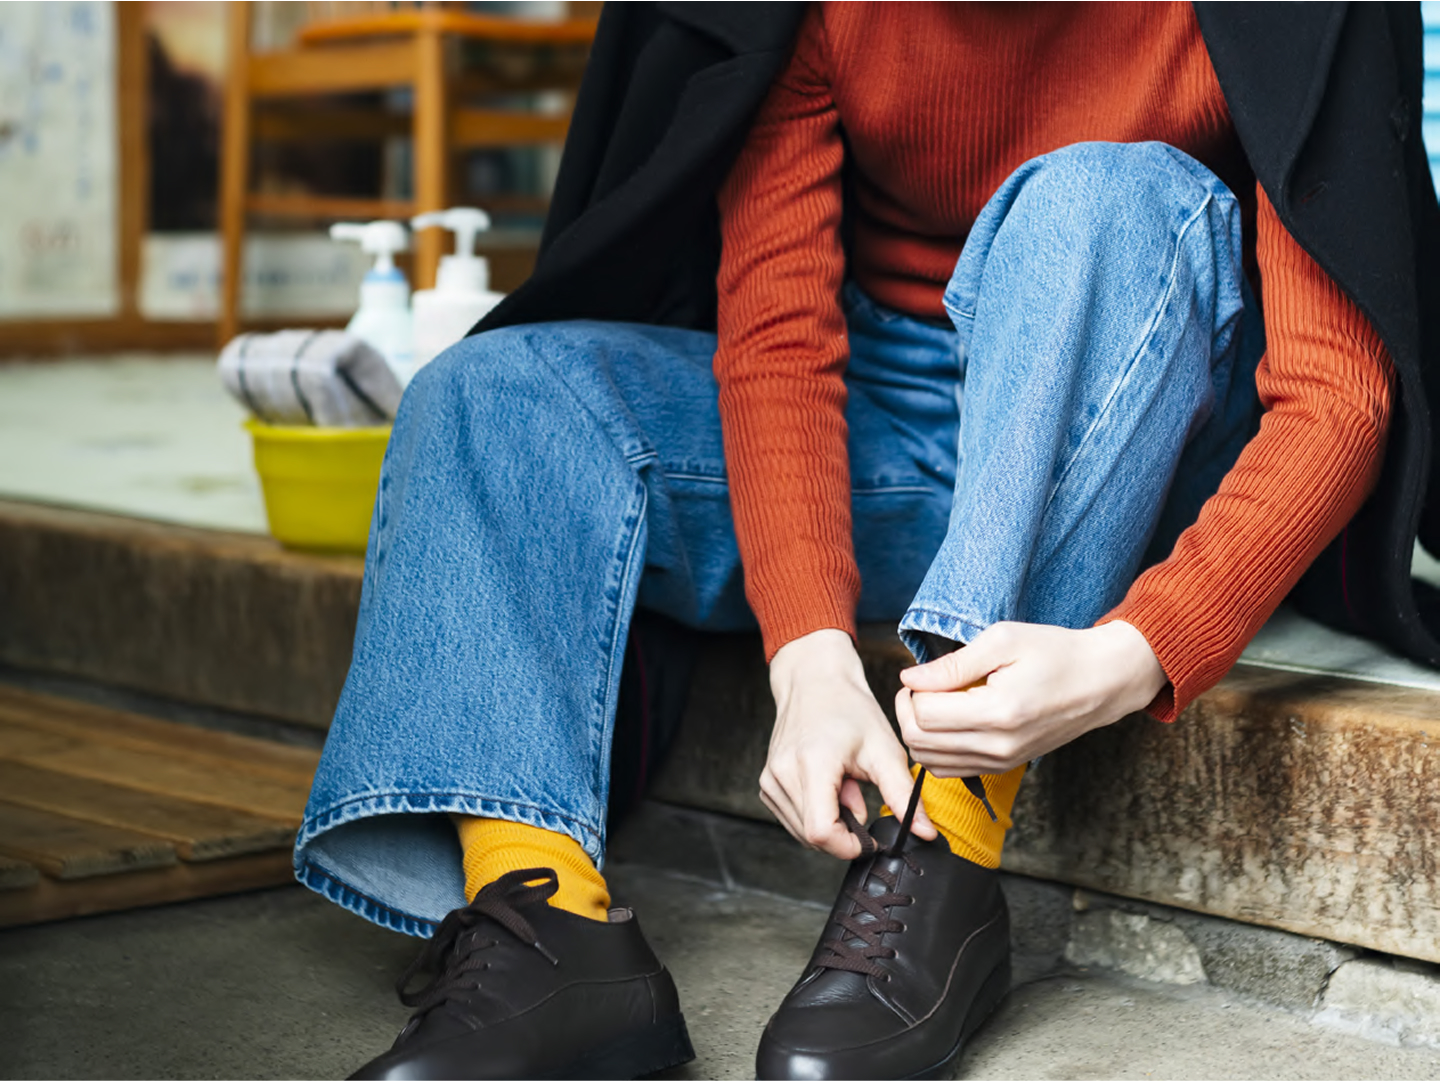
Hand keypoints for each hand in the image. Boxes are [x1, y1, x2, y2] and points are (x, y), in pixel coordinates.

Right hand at [763, 629, 935, 858]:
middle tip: (858, 794)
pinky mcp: (766, 785)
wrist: (815, 682)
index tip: (870, 836)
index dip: (850, 846)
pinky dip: (815, 813)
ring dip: (830, 822)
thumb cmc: (850, 709)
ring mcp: (769, 780)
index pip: (822, 833)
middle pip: (813, 837)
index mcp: (811, 764)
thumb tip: (924, 833)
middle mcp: (782, 774)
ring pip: (802, 832)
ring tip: (843, 785)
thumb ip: (904, 796)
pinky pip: (793, 820)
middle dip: (843, 831)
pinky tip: (827, 785)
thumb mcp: (885, 750)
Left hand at [895, 620, 1165, 775]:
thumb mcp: (1003, 640)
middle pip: (920, 743)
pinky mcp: (1003, 767)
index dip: (912, 691)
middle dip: (907, 712)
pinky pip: (950, 770)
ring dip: (918, 732)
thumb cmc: (1055, 652)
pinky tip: (948, 720)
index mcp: (999, 712)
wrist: (1102, 681)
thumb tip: (909, 678)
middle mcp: (998, 746)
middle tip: (919, 686)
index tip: (921, 673)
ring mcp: (1001, 762)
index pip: (924, 715)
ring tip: (934, 701)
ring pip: (929, 762)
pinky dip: (936, 748)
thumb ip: (953, 664)